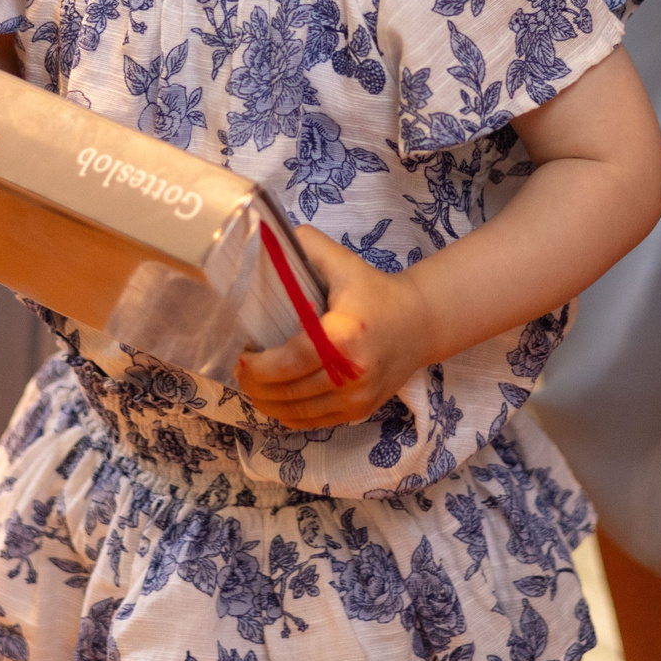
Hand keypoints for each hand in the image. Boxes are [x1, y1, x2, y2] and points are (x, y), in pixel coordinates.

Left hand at [232, 230, 438, 429]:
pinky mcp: (359, 411)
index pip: (293, 360)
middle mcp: (353, 373)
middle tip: (239, 370)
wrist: (420, 323)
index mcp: (346, 336)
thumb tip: (266, 237)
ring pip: (298, 412)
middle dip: (256, 386)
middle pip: (291, 391)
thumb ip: (305, 246)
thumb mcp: (343, 262)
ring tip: (252, 385)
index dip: (260, 366)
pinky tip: (274, 401)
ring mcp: (357, 398)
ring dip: (267, 403)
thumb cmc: (375, 292)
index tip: (241, 356)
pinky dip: (288, 416)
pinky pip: (313, 423)